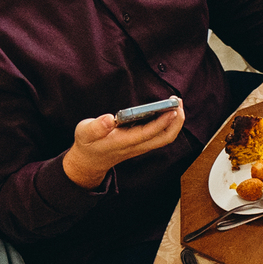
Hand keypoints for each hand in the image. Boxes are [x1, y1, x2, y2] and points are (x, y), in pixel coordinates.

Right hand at [63, 98, 184, 188]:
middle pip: (164, 138)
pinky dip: (168, 122)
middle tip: (177, 101)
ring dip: (174, 121)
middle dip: (176, 121)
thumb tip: (109, 118)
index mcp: (123, 142)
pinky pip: (161, 135)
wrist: (89, 162)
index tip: (172, 109)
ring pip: (165, 137)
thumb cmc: (88, 144)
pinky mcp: (141, 143)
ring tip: (175, 102)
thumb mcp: (85, 133)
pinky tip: (167, 109)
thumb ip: (96, 127)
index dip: (162, 122)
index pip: (148, 133)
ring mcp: (140, 146)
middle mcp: (136, 146)